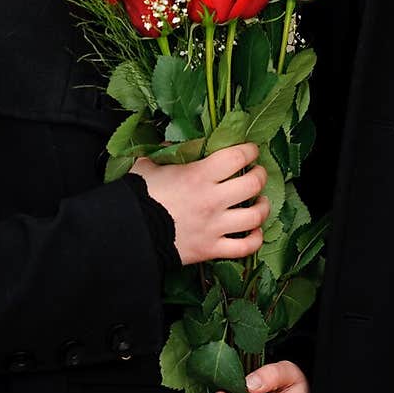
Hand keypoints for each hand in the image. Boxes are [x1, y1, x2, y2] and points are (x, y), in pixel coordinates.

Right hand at [134, 142, 267, 264]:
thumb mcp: (148, 166)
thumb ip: (164, 152)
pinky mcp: (212, 249)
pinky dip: (255, 239)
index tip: (251, 150)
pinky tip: (254, 231)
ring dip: (263, 207)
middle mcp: (212, 200)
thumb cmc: (138, 197)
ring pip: (255, 217)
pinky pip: (245, 248)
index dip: (250, 150)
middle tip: (257, 174)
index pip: (237, 157)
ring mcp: (214, 227)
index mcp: (199, 176)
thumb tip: (171, 142)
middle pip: (253, 184)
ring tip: (260, 202)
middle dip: (260, 176)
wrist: (130, 234)